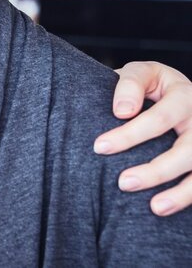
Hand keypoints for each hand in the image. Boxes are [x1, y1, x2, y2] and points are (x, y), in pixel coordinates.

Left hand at [94, 61, 191, 215]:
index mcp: (183, 94)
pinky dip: (188, 197)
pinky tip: (167, 208)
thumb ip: (130, 85)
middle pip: (186, 149)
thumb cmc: (152, 85)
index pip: (158, 118)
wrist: (176, 93)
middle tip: (122, 183)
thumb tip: (122, 112)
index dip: (130, 134)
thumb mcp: (141, 73)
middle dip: (156, 170)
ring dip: (180, 192)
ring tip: (155, 207)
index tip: (99, 147)